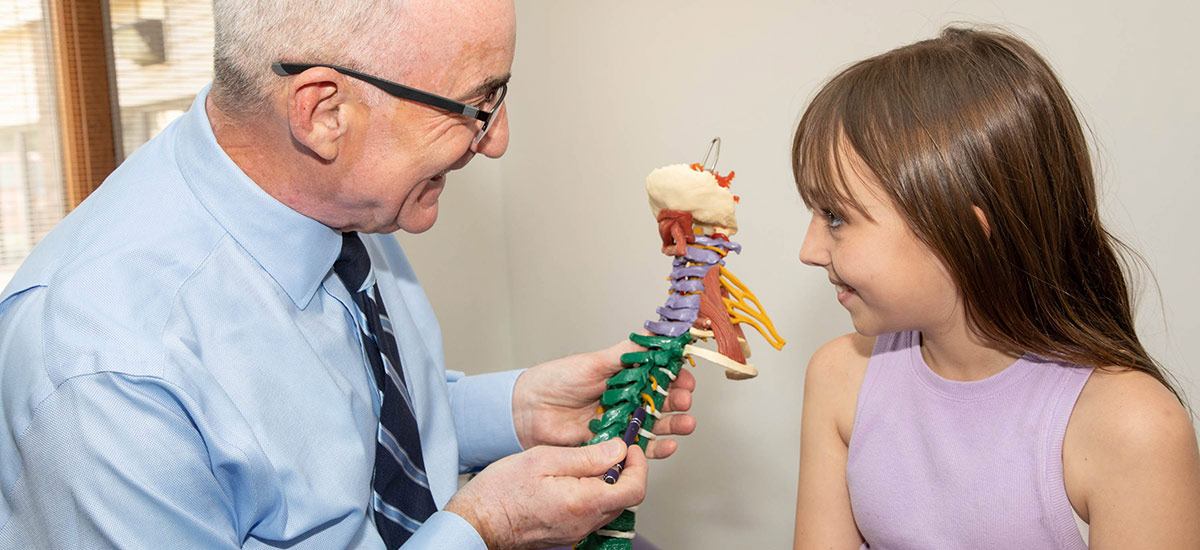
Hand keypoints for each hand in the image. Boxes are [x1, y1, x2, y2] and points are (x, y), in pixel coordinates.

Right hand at [445, 439, 647, 548]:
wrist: (478, 522)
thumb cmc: (502, 491)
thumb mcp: (544, 459)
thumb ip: (587, 456)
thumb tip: (618, 449)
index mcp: (583, 502)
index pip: (634, 489)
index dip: (639, 465)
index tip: (629, 447)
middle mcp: (585, 522)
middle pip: (626, 498)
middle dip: (626, 471)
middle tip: (612, 449)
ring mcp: (577, 531)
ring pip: (610, 506)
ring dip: (610, 483)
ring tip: (591, 461)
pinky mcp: (568, 533)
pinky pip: (593, 513)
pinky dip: (595, 494)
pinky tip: (576, 478)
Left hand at [511, 338, 696, 458]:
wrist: (527, 410)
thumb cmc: (556, 381)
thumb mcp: (594, 362)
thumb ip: (627, 352)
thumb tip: (655, 335)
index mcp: (625, 377)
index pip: (659, 376)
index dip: (675, 376)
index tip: (685, 377)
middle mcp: (627, 400)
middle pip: (663, 402)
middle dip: (678, 401)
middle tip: (684, 399)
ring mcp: (621, 423)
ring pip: (656, 426)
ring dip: (675, 425)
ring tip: (686, 423)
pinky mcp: (612, 445)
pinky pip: (639, 449)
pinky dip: (657, 448)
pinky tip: (668, 444)